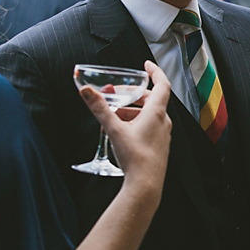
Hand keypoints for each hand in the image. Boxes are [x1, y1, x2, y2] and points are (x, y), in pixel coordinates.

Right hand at [79, 60, 171, 188]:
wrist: (146, 184)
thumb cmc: (134, 157)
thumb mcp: (114, 128)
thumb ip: (100, 108)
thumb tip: (86, 91)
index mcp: (157, 113)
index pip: (162, 84)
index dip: (155, 72)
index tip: (146, 64)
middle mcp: (163, 122)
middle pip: (151, 100)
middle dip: (133, 94)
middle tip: (116, 93)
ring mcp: (163, 134)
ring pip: (149, 114)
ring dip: (132, 109)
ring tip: (113, 113)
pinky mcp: (159, 145)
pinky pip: (149, 126)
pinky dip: (136, 121)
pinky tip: (121, 129)